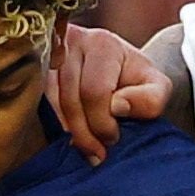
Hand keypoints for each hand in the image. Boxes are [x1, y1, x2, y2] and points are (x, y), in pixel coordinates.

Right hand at [49, 23, 173, 162]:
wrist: (119, 69)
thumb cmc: (137, 82)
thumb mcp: (158, 88)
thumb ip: (151, 99)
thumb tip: (116, 107)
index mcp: (103, 45)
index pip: (95, 91)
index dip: (103, 123)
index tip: (113, 139)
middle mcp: (72, 42)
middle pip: (70, 99)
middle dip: (85, 133)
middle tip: (98, 153)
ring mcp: (50, 54)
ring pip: (51, 103)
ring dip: (68, 131)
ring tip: (84, 147)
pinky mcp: (36, 68)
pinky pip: (36, 102)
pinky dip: (52, 122)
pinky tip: (67, 134)